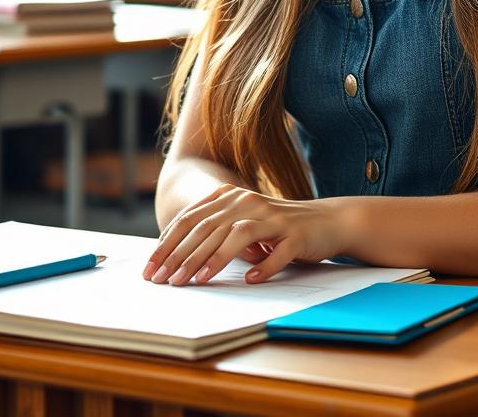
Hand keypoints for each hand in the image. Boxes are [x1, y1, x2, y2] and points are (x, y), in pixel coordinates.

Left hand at [143, 185, 346, 285]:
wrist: (327, 221)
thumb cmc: (278, 228)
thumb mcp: (243, 224)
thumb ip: (214, 232)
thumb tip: (174, 258)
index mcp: (232, 197)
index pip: (191, 219)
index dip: (168, 244)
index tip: (150, 268)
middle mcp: (250, 202)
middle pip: (209, 227)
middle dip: (181, 256)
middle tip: (163, 280)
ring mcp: (275, 218)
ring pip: (237, 235)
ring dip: (212, 260)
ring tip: (193, 281)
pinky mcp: (296, 235)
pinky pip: (278, 252)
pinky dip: (264, 266)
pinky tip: (250, 279)